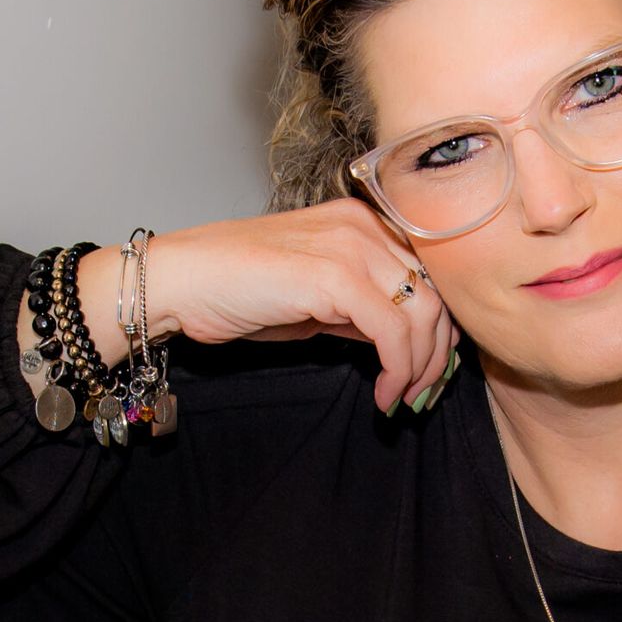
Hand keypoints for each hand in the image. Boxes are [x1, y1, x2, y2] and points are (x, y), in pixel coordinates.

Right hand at [147, 200, 460, 414]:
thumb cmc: (237, 289)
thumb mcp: (316, 298)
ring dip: (421, 368)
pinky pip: (393, 330)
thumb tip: (400, 340)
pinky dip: (398, 369)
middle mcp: (364, 226)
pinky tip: (383, 393)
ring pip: (422, 313)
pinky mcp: (335, 275)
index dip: (439, 328)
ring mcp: (351, 246)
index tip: (430, 372)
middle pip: (436, 292)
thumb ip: (360, 309)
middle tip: (422, 394)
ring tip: (401, 398)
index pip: (429, 275)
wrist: (182, 280)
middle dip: (438, 353)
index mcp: (362, 222)